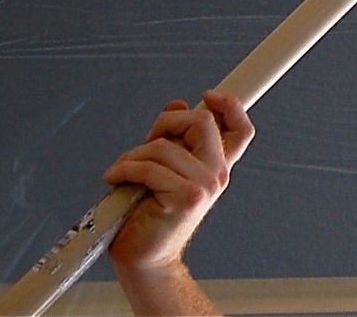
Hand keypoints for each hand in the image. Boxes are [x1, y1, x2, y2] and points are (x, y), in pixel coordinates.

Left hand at [103, 90, 254, 274]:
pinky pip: (149, 167)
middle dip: (166, 123)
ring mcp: (204, 186)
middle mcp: (217, 175)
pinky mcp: (185, 197)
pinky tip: (115, 178)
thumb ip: (173, 139)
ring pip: (165, 146)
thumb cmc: (150, 218)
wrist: (145, 260)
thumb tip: (178, 106)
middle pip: (202, 122)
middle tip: (148, 141)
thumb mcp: (164, 169)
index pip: (241, 130)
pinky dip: (125, 169)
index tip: (208, 96)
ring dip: (134, 155)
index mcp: (216, 168)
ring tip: (122, 171)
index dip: (230, 105)